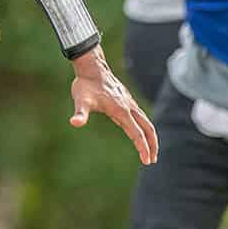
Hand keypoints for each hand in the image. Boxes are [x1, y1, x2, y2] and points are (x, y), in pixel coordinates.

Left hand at [68, 48, 158, 164]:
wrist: (92, 68)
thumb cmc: (85, 85)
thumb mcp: (81, 101)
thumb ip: (80, 113)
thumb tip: (74, 122)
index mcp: (122, 111)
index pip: (137, 134)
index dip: (142, 148)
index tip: (146, 161)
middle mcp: (129, 108)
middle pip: (148, 128)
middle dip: (152, 145)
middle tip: (152, 160)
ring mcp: (129, 103)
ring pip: (146, 121)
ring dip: (150, 136)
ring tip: (149, 150)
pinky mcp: (127, 100)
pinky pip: (141, 116)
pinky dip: (144, 127)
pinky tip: (139, 131)